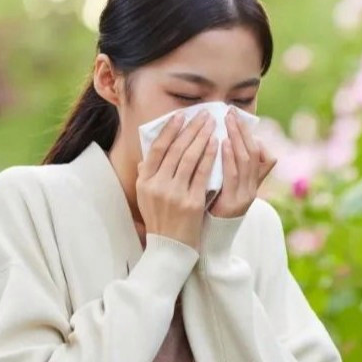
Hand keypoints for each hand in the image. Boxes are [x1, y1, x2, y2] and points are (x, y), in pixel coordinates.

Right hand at [136, 110, 216, 247]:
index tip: (180, 116)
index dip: (169, 130)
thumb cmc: (160, 218)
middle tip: (203, 114)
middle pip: (175, 150)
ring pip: (190, 158)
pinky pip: (202, 174)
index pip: (157, 149)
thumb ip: (146, 174)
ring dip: (202, 137)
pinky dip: (210, 156)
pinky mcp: (192, 202)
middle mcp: (157, 186)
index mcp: (145, 181)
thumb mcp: (145, 196)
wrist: (170, 247)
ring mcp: (175, 194)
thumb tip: (149, 153)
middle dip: (191, 129)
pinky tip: (217, 144)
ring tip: (212, 124)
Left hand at [208, 108, 276, 218]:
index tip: (239, 118)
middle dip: (242, 131)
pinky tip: (221, 143)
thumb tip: (220, 142)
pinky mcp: (234, 203)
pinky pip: (233, 175)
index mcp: (253, 183)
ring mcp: (245, 195)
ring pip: (246, 161)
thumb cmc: (214, 209)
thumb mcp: (225, 187)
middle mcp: (253, 188)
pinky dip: (228, 157)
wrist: (213, 240)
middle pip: (254, 153)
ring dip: (236, 138)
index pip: (263, 156)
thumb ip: (227, 168)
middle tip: (231, 112)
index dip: (252, 136)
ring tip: (228, 122)